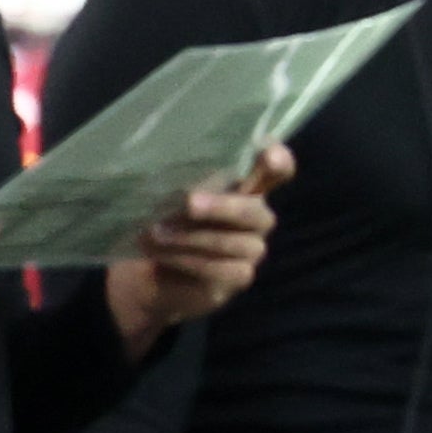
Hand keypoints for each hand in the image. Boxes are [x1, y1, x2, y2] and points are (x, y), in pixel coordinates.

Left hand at [107, 146, 289, 344]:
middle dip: (222, 207)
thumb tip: (189, 189)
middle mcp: (256, 218)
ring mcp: (251, 249)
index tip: (269, 155)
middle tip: (189, 203)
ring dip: (191, 238)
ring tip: (156, 233)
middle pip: (256, 212)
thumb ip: (188, 185)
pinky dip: (188, 260)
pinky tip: (164, 255)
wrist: (152, 271)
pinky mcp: (239, 277)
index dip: (279, 163)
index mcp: (246, 189)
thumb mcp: (173, 197)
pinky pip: (222, 269)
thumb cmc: (167, 223)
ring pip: (235, 244)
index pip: (278, 171)